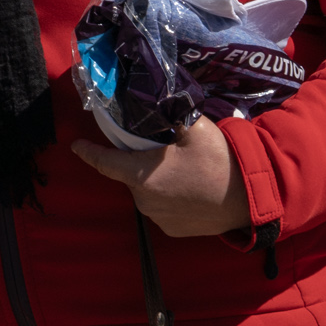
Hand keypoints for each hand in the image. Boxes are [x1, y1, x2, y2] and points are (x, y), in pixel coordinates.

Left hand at [70, 115, 251, 238]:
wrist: (249, 199)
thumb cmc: (219, 161)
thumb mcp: (195, 128)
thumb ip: (170, 112)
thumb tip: (157, 95)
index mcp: (142, 174)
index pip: (105, 162)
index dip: (89, 152)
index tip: (75, 145)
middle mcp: (144, 200)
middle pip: (131, 174)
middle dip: (139, 161)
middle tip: (163, 149)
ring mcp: (158, 218)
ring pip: (147, 191)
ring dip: (155, 180)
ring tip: (182, 169)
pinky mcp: (172, 230)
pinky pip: (162, 208)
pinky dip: (168, 197)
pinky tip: (188, 188)